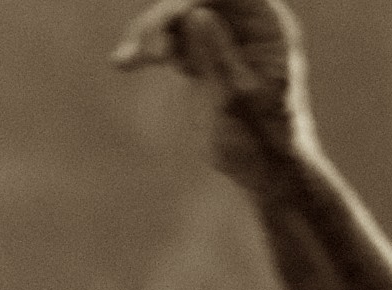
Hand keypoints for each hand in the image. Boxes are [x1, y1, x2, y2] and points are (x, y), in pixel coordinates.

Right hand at [112, 0, 309, 176]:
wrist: (264, 171)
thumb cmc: (262, 139)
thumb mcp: (237, 99)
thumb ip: (217, 55)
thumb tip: (196, 13)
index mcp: (267, 25)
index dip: (190, 0)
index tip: (163, 22)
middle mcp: (247, 24)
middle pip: (197, 1)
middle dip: (164, 19)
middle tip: (141, 53)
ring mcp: (224, 38)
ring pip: (178, 17)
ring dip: (150, 34)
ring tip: (126, 60)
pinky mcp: (204, 57)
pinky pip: (172, 41)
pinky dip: (149, 50)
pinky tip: (124, 62)